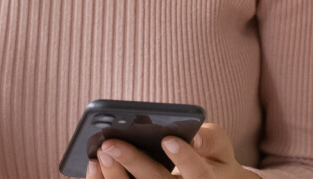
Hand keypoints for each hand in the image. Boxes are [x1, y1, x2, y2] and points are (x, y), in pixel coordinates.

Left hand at [86, 123, 259, 178]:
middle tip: (110, 143)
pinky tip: (93, 165)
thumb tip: (193, 137)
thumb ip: (210, 140)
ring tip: (99, 152)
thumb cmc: (211, 157)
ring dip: (114, 175)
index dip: (183, 159)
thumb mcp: (220, 147)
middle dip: (133, 162)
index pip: (198, 174)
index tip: (168, 139)